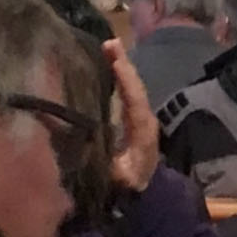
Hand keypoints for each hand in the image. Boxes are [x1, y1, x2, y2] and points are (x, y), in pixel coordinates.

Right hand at [102, 38, 158, 195]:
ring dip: (122, 66)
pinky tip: (111, 65)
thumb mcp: (119, 179)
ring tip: (109, 47)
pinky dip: (121, 77)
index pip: (134, 99)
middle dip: (123, 64)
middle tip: (109, 42)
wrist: (144, 193)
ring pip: (133, 87)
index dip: (124, 79)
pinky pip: (130, 92)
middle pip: (135, 87)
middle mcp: (145, 120)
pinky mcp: (137, 118)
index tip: (113, 58)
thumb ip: (108, 164)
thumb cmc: (128, 185)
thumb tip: (91, 149)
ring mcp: (142, 118)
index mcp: (142, 131)